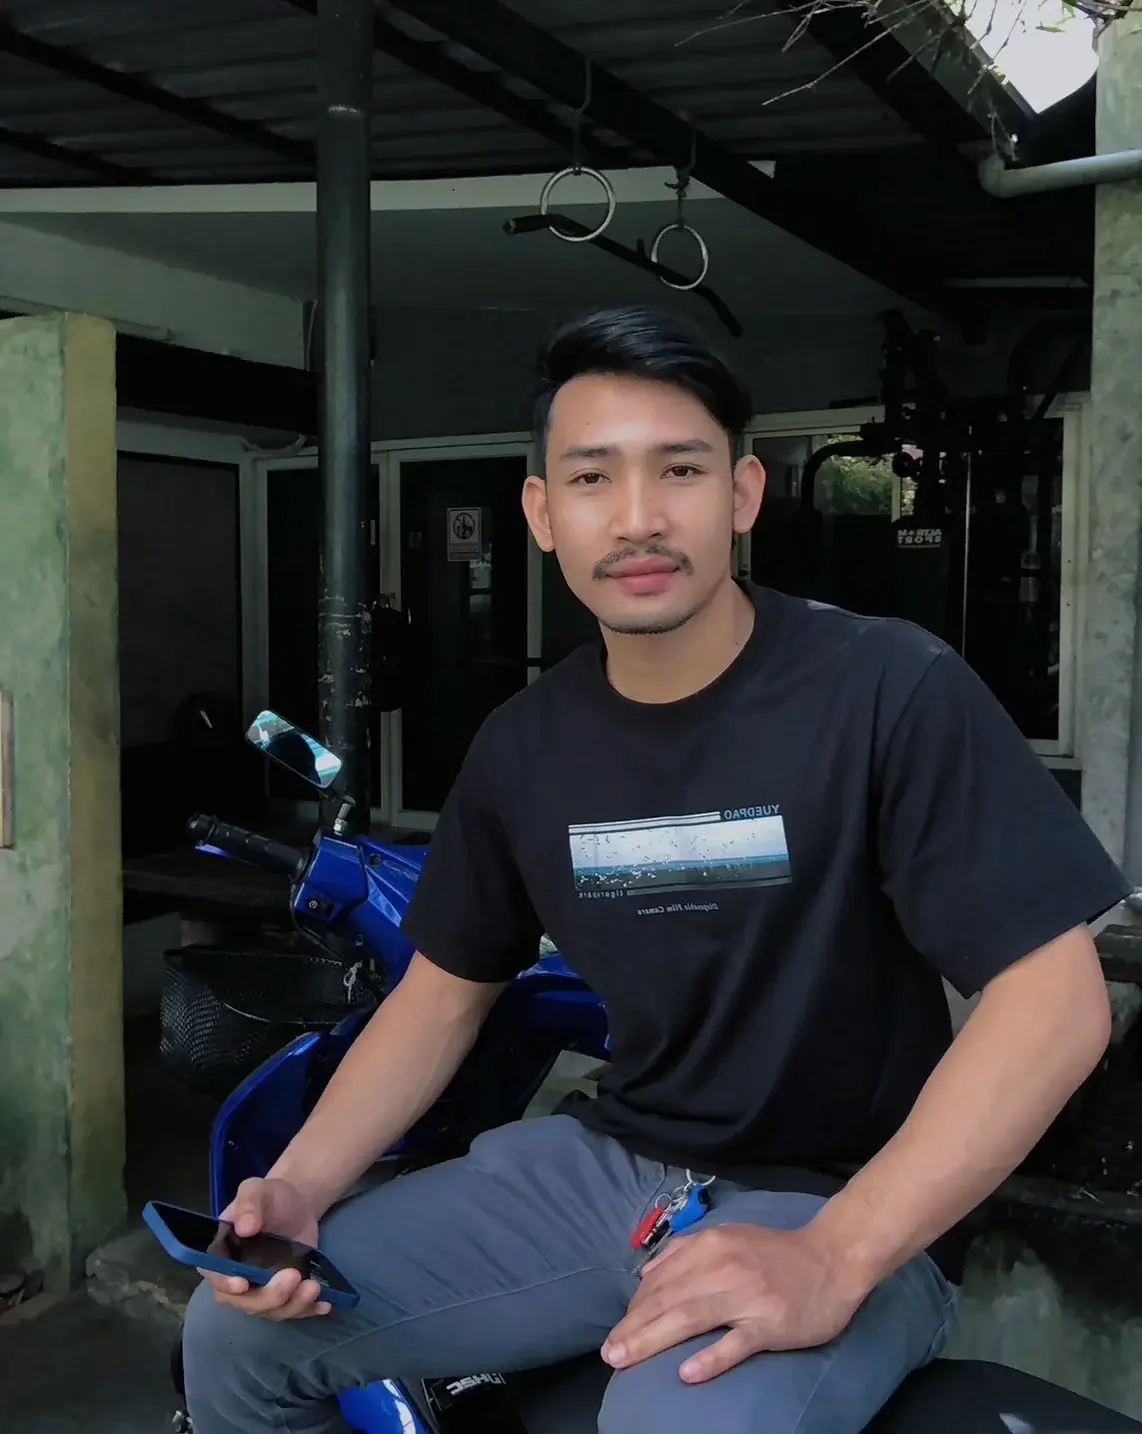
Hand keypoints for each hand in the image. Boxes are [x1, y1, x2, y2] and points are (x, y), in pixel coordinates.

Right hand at [201, 1177, 330, 1320]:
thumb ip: (248, 1203)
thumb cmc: (270, 1196)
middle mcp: (237, 1280)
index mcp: (221, 1256)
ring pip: (272, 1310)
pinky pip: (293, 1309)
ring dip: (292, 1305)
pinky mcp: (284, 1294)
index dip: (226, 1284)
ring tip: (314, 1287)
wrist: (295, 1205)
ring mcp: (261, 1290)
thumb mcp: (257, 1189)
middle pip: (246, 1301)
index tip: (243, 1283)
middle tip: (293, 1276)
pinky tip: (324, 1305)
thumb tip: (244, 1227)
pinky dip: (308, 1310)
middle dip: (269, 1296)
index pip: (216, 1276)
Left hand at [602, 1223, 867, 1382]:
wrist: (831, 1259)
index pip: (661, 1281)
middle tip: (609, 1353)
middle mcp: (722, 1266)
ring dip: (653, 1340)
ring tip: (626, 1359)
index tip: (617, 1331)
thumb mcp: (726, 1238)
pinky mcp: (769, 1323)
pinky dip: (710, 1358)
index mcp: (709, 1245)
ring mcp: (746, 1295)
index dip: (635, 1308)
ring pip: (690, 1318)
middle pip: (668, 1301)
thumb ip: (685, 1253)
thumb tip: (645, 1275)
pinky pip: (735, 1343)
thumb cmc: (774, 1254)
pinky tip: (686, 1374)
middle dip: (634, 1328)